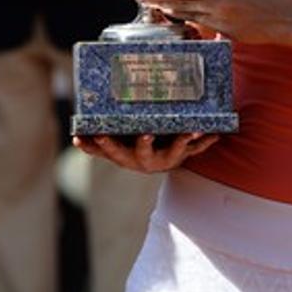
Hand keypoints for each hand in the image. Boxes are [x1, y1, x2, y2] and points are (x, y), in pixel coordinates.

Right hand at [73, 133, 219, 172]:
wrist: (161, 160)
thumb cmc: (133, 147)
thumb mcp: (115, 147)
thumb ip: (96, 144)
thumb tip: (75, 137)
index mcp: (126, 157)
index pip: (110, 151)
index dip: (101, 145)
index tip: (93, 136)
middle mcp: (146, 161)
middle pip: (141, 154)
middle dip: (144, 143)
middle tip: (144, 133)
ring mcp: (167, 158)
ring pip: (175, 152)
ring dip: (182, 141)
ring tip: (190, 130)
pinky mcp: (184, 154)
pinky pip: (197, 149)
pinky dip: (206, 141)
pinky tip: (216, 132)